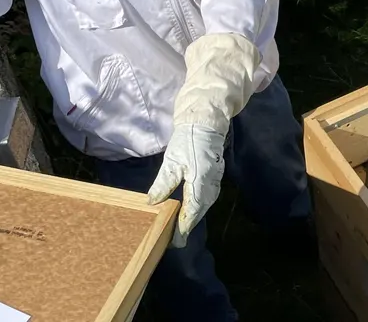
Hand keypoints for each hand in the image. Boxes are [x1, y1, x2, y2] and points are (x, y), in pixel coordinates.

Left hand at [147, 124, 226, 247]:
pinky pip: (206, 200)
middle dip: (187, 227)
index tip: (174, 243)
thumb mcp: (171, 162)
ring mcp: (215, 183)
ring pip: (203, 207)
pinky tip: (189, 212)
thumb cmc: (187, 141)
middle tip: (174, 240)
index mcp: (200, 183)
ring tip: (180, 230)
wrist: (206, 125)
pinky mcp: (215, 180)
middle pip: (199, 212)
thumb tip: (152, 203)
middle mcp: (211, 186)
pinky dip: (198, 209)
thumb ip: (163, 184)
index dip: (182, 229)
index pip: (191, 212)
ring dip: (192, 219)